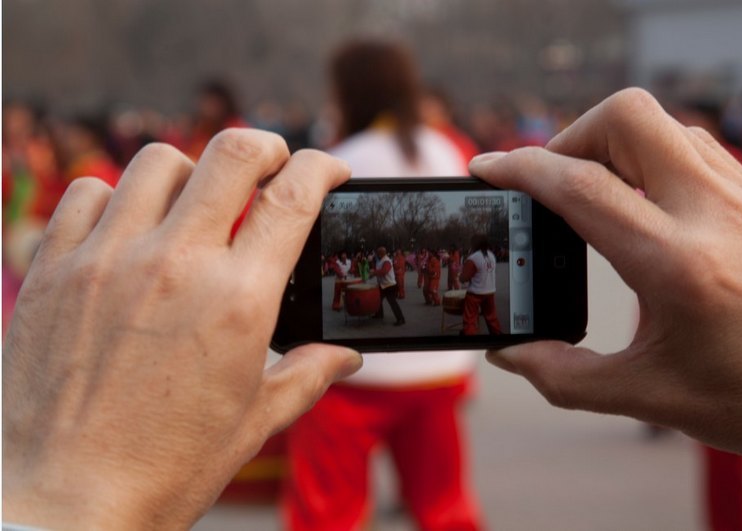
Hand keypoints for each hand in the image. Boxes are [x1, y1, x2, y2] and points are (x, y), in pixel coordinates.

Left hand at [3, 129, 361, 528]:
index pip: (294, 196)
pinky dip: (115, 197)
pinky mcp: (55, 270)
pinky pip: (86, 194)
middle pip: (232, 153)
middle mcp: (176, 265)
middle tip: (273, 165)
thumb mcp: (256, 420)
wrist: (66, 504)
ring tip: (198, 202)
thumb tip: (348, 357)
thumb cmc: (168, 467)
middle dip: (267, 146)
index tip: (331, 170)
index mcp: (238, 301)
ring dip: (192, 171)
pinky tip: (128, 229)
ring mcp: (108, 260)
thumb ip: (310, 374)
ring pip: (158, 161)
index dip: (323, 167)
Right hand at [470, 88, 741, 469]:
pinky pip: (696, 147)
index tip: (487, 168)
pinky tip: (643, 204)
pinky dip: (654, 157)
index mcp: (677, 265)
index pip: (580, 185)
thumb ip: (562, 376)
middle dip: (572, 136)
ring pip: (664, 125)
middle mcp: (714, 215)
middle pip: (627, 118)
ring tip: (594, 192)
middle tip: (553, 182)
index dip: (520, 169)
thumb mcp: (649, 396)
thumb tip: (509, 355)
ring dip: (615, 144)